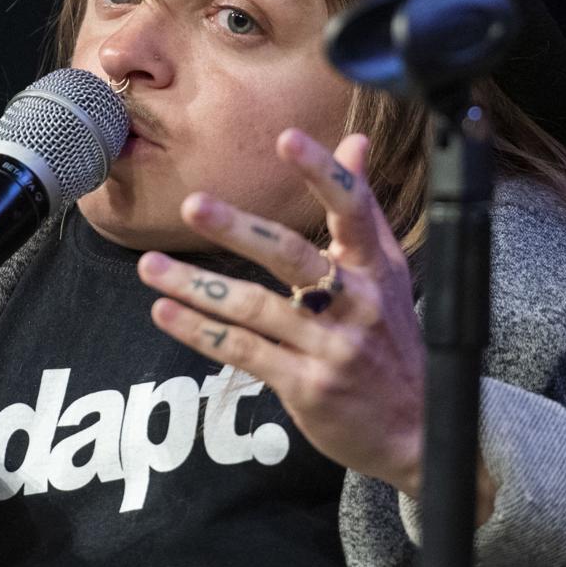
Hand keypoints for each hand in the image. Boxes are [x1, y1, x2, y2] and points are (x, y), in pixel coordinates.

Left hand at [138, 128, 429, 495]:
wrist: (416, 428)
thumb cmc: (392, 338)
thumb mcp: (388, 272)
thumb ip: (363, 207)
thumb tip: (356, 140)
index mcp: (377, 268)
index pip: (353, 209)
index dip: (322, 173)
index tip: (287, 138)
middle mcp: (356, 303)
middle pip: (292, 256)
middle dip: (239, 229)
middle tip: (193, 204)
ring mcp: (330, 347)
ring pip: (254, 307)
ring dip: (196, 286)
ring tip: (149, 266)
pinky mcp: (306, 386)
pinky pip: (244, 351)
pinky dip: (201, 331)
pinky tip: (166, 312)